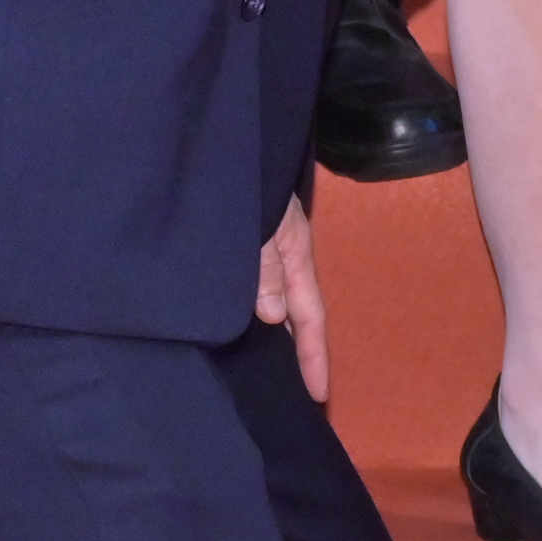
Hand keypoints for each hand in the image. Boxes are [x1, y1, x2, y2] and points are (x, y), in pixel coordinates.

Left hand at [253, 193, 329, 406]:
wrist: (224, 141)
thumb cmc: (246, 179)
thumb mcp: (259, 222)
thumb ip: (264, 266)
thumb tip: (272, 315)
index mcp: (294, 252)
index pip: (310, 316)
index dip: (314, 357)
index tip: (317, 397)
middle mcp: (281, 257)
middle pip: (294, 315)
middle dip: (296, 355)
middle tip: (290, 399)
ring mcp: (262, 253)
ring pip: (271, 304)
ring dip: (270, 337)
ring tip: (262, 377)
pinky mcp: (239, 249)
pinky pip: (249, 291)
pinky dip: (247, 316)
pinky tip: (232, 333)